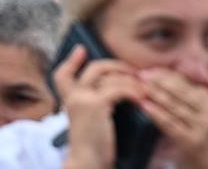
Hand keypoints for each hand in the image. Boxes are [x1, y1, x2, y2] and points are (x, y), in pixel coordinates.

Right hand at [54, 46, 144, 168]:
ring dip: (133, 81)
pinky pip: (120, 88)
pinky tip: (142, 98)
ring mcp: (83, 98)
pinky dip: (134, 91)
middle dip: (118, 65)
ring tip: (145, 88)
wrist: (88, 163)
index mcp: (70, 101)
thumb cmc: (94, 146)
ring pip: (112, 77)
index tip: (81, 49)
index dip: (71, 61)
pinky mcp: (96, 104)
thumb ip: (95, 101)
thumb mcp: (90, 120)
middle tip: (134, 71)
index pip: (62, 75)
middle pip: (95, 67)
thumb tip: (113, 84)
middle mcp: (73, 96)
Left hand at [139, 68, 207, 168]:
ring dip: (155, 94)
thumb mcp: (204, 120)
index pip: (189, 83)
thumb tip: (169, 81)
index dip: (169, 75)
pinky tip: (145, 105)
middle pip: (182, 91)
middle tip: (141, 74)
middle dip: (160, 81)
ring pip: (175, 105)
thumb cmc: (202, 145)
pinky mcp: (192, 142)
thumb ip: (193, 102)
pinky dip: (157, 113)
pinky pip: (171, 124)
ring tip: (139, 86)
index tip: (151, 70)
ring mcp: (203, 128)